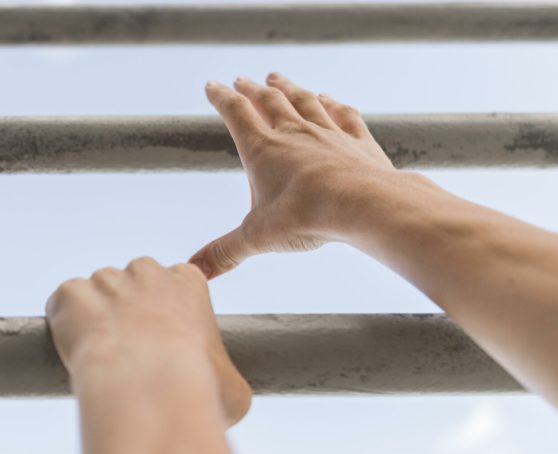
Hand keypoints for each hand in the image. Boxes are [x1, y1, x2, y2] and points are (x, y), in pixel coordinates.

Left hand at [45, 257, 251, 424]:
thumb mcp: (234, 388)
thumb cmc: (198, 389)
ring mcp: (105, 279)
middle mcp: (146, 271)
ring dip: (95, 319)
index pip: (175, 283)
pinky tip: (76, 352)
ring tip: (102, 360)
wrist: (149, 390)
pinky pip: (62, 305)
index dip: (165, 314)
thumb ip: (224, 377)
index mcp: (188, 282)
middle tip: (129, 353)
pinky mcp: (70, 295)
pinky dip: (64, 325)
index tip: (162, 342)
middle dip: (128, 310)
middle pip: (132, 283)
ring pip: (95, 295)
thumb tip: (223, 394)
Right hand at [189, 72, 399, 278]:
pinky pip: (342, 115)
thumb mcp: (258, 238)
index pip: (236, 113)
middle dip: (252, 89)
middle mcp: (294, 133)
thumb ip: (224, 253)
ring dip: (289, 87)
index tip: (212, 85)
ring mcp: (327, 133)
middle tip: (243, 79)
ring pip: (304, 101)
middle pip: (269, 100)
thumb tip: (192, 272)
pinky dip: (332, 104)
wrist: (365, 204)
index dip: (221, 97)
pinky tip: (328, 98)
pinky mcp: (357, 141)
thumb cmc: (308, 217)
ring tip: (278, 78)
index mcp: (263, 149)